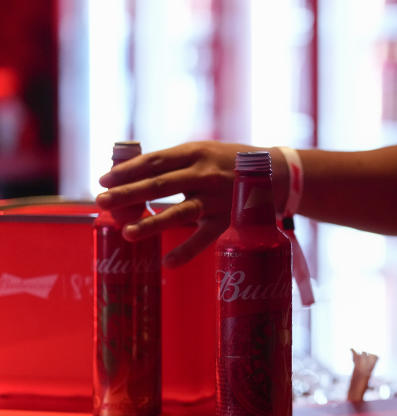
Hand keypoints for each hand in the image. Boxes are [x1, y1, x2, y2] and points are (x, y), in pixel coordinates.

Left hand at [96, 141, 258, 266]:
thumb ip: (174, 163)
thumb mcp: (204, 152)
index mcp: (196, 152)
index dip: (127, 171)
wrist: (276, 174)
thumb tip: (129, 174)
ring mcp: (217, 199)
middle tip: (101, 201)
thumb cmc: (229, 162)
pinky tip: (166, 263)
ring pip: (179, 213)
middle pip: (159, 185)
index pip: (154, 161)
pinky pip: (204, 239)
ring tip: (127, 233)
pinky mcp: (228, 220)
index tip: (104, 180)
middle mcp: (205, 174)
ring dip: (151, 223)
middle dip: (127, 194)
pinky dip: (185, 252)